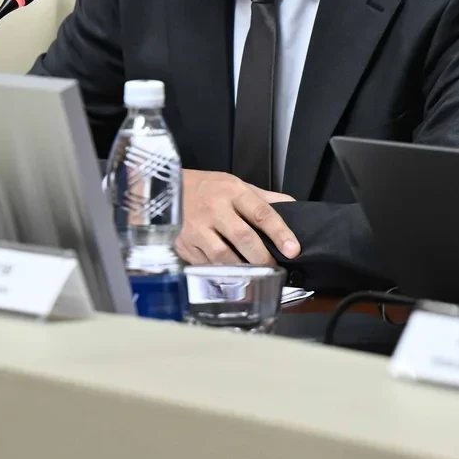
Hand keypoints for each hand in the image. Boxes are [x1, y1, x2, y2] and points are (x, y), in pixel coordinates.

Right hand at [176, 169, 299, 265]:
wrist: (165, 187)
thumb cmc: (206, 187)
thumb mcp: (235, 184)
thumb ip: (264, 199)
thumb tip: (292, 208)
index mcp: (232, 192)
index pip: (261, 213)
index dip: (280, 233)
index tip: (293, 249)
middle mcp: (214, 209)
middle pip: (243, 238)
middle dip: (262, 257)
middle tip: (274, 268)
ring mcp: (196, 228)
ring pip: (223, 256)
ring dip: (241, 268)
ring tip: (253, 274)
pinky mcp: (183, 244)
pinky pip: (205, 264)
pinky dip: (220, 272)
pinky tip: (229, 273)